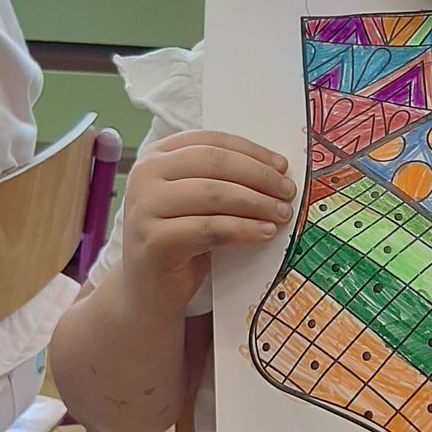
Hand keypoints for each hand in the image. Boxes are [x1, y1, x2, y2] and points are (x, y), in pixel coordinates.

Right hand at [120, 130, 293, 313]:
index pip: (211, 141)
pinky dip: (244, 229)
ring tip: (282, 214)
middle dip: (259, 176)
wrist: (147, 290)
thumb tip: (276, 171)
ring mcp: (145, 207)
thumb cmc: (180, 241)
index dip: (251, 152)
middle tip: (288, 191)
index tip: (281, 166)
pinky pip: (210, 229)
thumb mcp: (197, 202)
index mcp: (156, 156)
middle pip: (214, 163)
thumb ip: (222, 180)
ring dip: (256, 203)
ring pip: (213, 193)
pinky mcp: (154, 241)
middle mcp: (144, 175)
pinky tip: (265, 232)